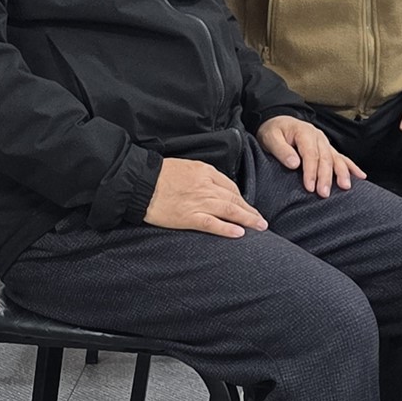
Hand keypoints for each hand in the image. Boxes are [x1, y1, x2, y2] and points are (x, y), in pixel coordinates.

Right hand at [143, 157, 266, 237]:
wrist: (140, 182)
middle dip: (250, 210)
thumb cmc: (159, 174)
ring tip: (259, 226)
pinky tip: (239, 233)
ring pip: (229, 211)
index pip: (230, 186)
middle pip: (234, 199)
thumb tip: (213, 187)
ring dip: (247, 219)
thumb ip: (201, 176)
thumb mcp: (185, 167)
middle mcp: (206, 186)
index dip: (241, 198)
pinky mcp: (189, 217)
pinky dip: (227, 229)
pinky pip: (212, 224)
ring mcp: (198, 202)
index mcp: (205, 172)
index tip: (247, 207)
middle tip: (261, 220)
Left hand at [258, 115, 365, 195]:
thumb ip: (281, 150)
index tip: (310, 187)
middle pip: (325, 158)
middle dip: (326, 177)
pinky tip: (360, 176)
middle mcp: (317, 137)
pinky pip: (342, 158)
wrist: (278, 122)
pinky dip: (351, 167)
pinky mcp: (328, 149)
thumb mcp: (270, 138)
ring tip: (345, 187)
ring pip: (336, 158)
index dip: (311, 171)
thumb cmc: (273, 132)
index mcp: (304, 132)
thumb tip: (294, 163)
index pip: (310, 153)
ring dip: (342, 173)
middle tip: (324, 194)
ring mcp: (325, 142)